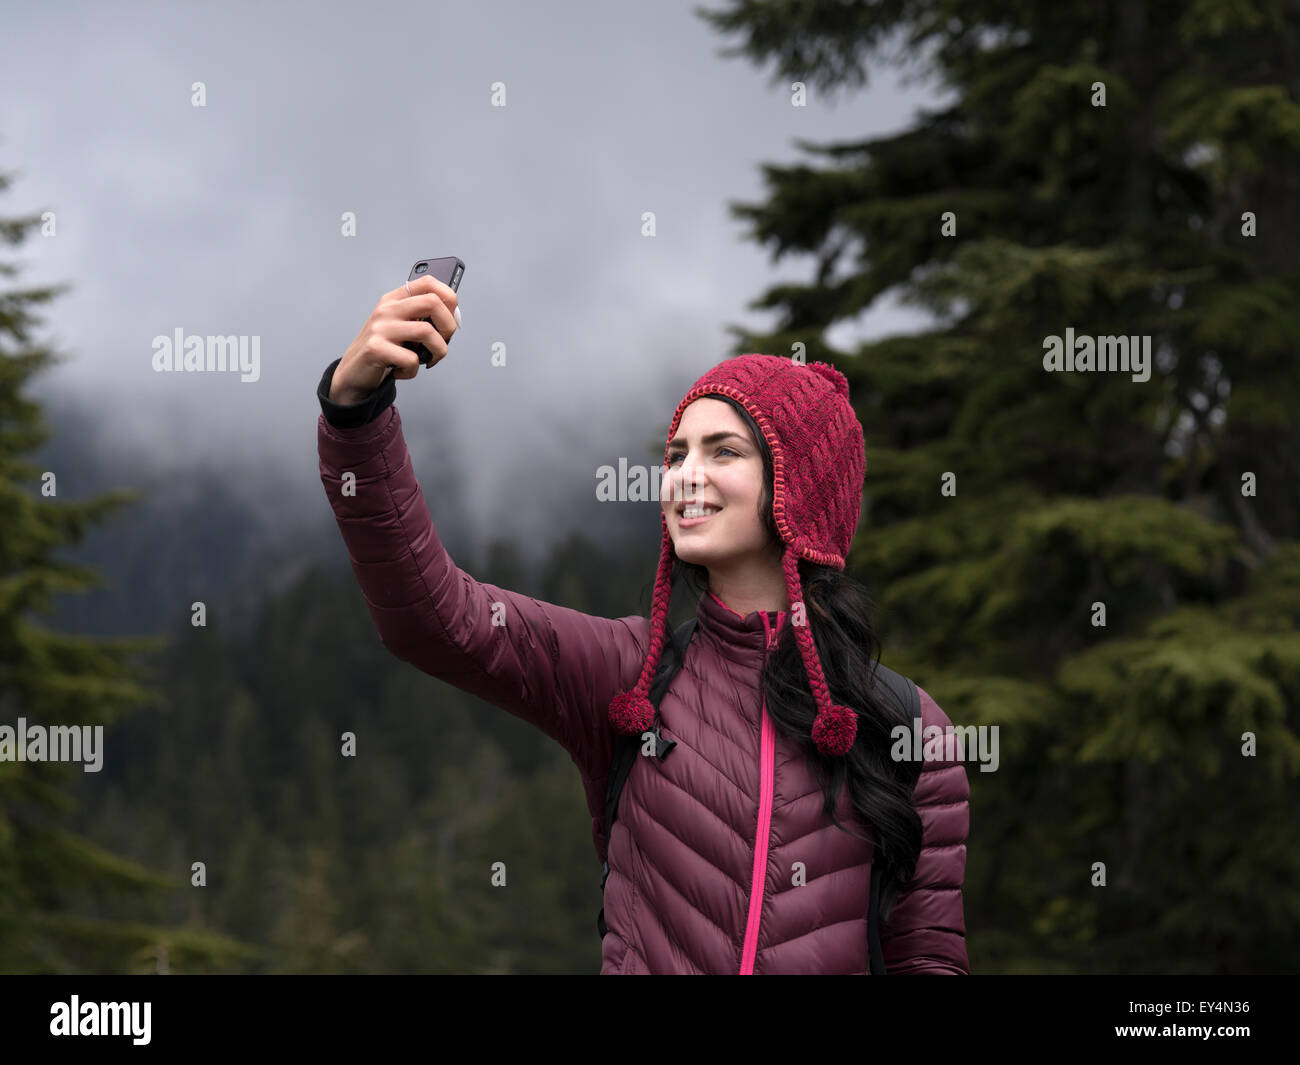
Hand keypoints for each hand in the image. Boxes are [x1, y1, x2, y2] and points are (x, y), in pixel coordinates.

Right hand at [330, 274, 460, 403]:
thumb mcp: (400, 326)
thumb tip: (454, 319)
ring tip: (428, 360)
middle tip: (443, 342)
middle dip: (449, 326)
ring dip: (438, 351)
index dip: (449, 298)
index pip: (428, 283)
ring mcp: (380, 327)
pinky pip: (411, 359)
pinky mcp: (375, 348)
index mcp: (394, 299)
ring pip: (427, 332)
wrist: (353, 371)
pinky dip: (413, 370)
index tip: (451, 318)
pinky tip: (403, 370)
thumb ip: (422, 319)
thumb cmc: (383, 348)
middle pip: (433, 302)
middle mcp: (387, 309)